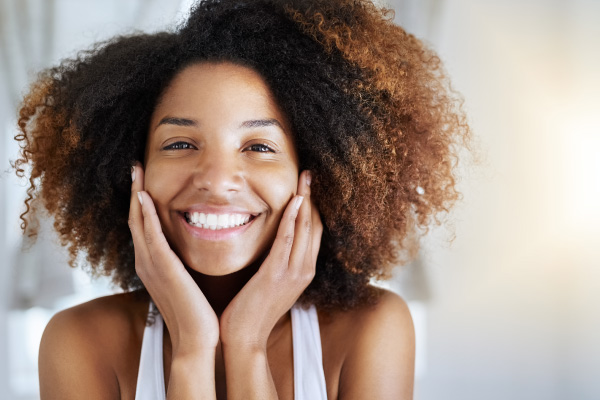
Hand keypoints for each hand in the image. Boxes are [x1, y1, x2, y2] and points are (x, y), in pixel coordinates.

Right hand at [128, 163, 219, 354]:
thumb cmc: (196, 312)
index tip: (143, 179)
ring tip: (136, 172)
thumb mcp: (185, 281)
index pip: (142, 225)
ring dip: (136, 195)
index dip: (140, 201)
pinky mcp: (163, 268)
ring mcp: (151, 265)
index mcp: (152, 264)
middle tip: (135, 167)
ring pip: (138, 222)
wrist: (197, 338)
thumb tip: (187, 251)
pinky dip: (145, 216)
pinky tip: (144, 197)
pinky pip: (151, 236)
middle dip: (134, 191)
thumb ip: (181, 264)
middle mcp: (146, 262)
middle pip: (134, 218)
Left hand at [219, 170, 322, 348]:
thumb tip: (273, 244)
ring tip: (305, 178)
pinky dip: (292, 218)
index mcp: (304, 271)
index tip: (308, 186)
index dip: (313, 207)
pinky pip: (287, 240)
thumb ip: (277, 263)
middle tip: (309, 174)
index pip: (314, 232)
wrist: (245, 339)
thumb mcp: (272, 284)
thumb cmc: (253, 311)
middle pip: (315, 226)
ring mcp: (293, 273)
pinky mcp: (276, 275)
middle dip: (313, 198)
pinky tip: (294, 201)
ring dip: (305, 200)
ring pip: (305, 229)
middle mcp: (304, 270)